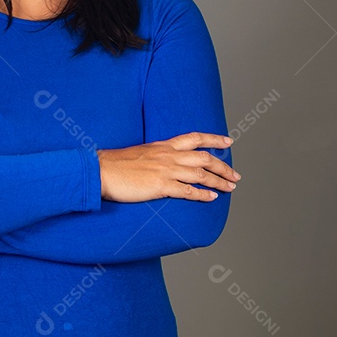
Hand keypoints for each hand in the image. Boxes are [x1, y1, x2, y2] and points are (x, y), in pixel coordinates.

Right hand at [97, 132, 238, 202]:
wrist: (101, 170)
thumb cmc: (116, 164)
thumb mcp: (140, 153)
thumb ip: (155, 156)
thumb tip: (163, 162)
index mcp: (163, 146)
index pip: (194, 138)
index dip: (213, 139)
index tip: (228, 141)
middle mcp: (168, 155)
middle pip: (204, 158)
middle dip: (223, 167)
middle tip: (235, 175)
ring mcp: (165, 170)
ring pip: (200, 175)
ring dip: (218, 182)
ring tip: (230, 188)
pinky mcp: (160, 186)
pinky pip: (187, 191)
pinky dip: (202, 195)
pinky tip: (211, 198)